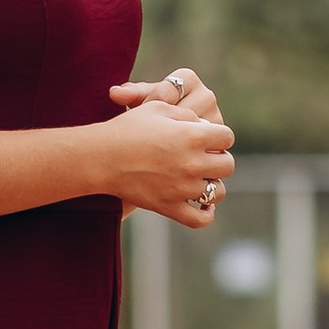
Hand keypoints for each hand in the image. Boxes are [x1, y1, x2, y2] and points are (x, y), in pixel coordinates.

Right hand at [102, 69, 232, 223]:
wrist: (100, 157)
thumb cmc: (127, 129)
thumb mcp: (157, 109)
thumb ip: (186, 115)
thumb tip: (204, 127)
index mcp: (192, 136)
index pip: (227, 137)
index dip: (218, 135)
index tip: (206, 136)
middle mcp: (192, 163)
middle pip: (227, 164)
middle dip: (218, 158)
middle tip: (204, 156)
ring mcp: (182, 188)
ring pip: (219, 192)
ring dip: (214, 184)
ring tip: (201, 178)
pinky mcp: (170, 207)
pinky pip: (200, 219)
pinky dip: (207, 213)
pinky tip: (204, 204)